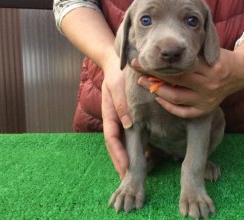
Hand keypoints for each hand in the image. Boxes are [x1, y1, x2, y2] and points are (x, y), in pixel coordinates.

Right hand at [102, 56, 131, 177]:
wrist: (114, 65)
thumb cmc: (117, 76)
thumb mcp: (117, 87)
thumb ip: (121, 105)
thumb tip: (128, 125)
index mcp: (109, 114)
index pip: (112, 139)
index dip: (118, 154)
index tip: (125, 166)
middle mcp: (112, 120)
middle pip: (113, 145)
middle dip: (119, 161)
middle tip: (126, 178)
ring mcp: (116, 119)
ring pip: (118, 142)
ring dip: (122, 157)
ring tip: (129, 172)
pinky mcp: (123, 117)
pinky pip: (124, 135)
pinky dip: (127, 147)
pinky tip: (135, 154)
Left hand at [131, 49, 240, 117]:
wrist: (239, 73)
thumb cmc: (219, 58)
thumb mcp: (208, 50)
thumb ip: (190, 51)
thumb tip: (163, 49)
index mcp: (209, 68)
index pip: (179, 66)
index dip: (159, 63)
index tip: (142, 58)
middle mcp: (208, 85)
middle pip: (174, 80)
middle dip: (152, 74)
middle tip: (137, 68)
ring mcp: (206, 100)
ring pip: (175, 98)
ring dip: (156, 90)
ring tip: (144, 82)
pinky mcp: (205, 110)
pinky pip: (182, 112)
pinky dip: (168, 106)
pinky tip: (158, 97)